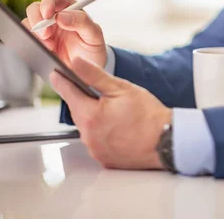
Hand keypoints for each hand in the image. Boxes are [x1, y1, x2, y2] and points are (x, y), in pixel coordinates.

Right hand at [22, 0, 106, 68]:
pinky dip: (33, 43)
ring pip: (28, 23)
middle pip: (35, 8)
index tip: (48, 14)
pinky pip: (27, 39)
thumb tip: (61, 16)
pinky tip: (47, 50)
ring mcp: (44, 30)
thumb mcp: (95, 35)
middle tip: (45, 34)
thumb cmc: (93, 48)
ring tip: (50, 46)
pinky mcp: (38, 43)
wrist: (88, 71)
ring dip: (35, 34)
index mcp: (69, 8)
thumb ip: (82, 22)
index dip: (48, 2)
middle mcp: (54, 16)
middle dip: (37, 19)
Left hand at [50, 57, 171, 169]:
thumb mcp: (121, 88)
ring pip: (87, 128)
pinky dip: (103, 133)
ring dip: (95, 118)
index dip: (62, 81)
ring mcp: (96, 150)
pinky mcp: (105, 160)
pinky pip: (97, 142)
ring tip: (117, 113)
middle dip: (86, 101)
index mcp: (90, 116)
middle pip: (79, 111)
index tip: (56, 74)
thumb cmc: (148, 115)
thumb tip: (75, 63)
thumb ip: (94, 75)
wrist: (167, 141)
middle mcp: (89, 136)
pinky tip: (119, 128)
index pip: (68, 93)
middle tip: (106, 96)